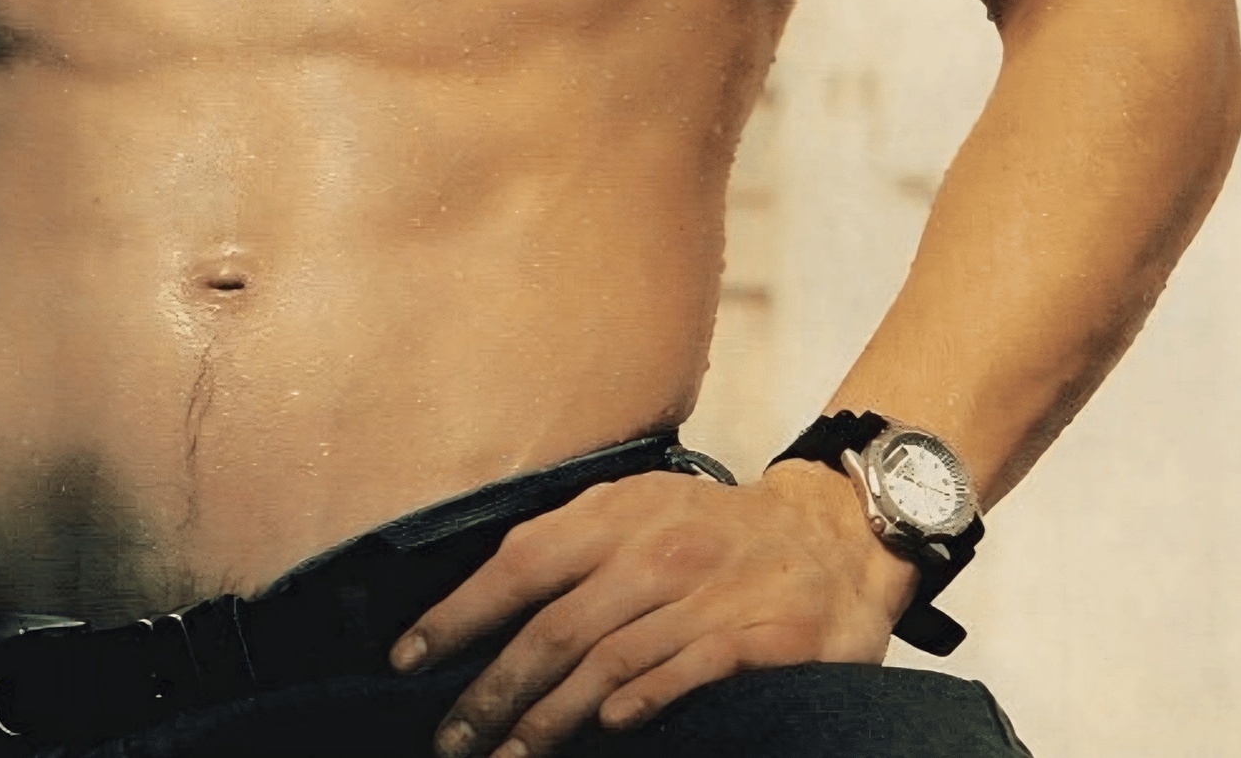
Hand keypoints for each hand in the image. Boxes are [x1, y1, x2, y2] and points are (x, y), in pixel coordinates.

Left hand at [389, 461, 915, 755]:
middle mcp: (658, 550)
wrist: (832, 531)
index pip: (520, 563)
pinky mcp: (764, 636)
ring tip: (508, 757)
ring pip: (610, 659)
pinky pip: (693, 668)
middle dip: (493, 691)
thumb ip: (573, 545)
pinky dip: (647, 697)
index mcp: (618, 514)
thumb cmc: (714, 530)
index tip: (409, 660)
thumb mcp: (639, 507)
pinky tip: (611, 726)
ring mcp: (710, 593)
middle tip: (450, 739)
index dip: (460, 613)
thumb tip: (487, 599)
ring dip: (549, 717)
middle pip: (555, 627)